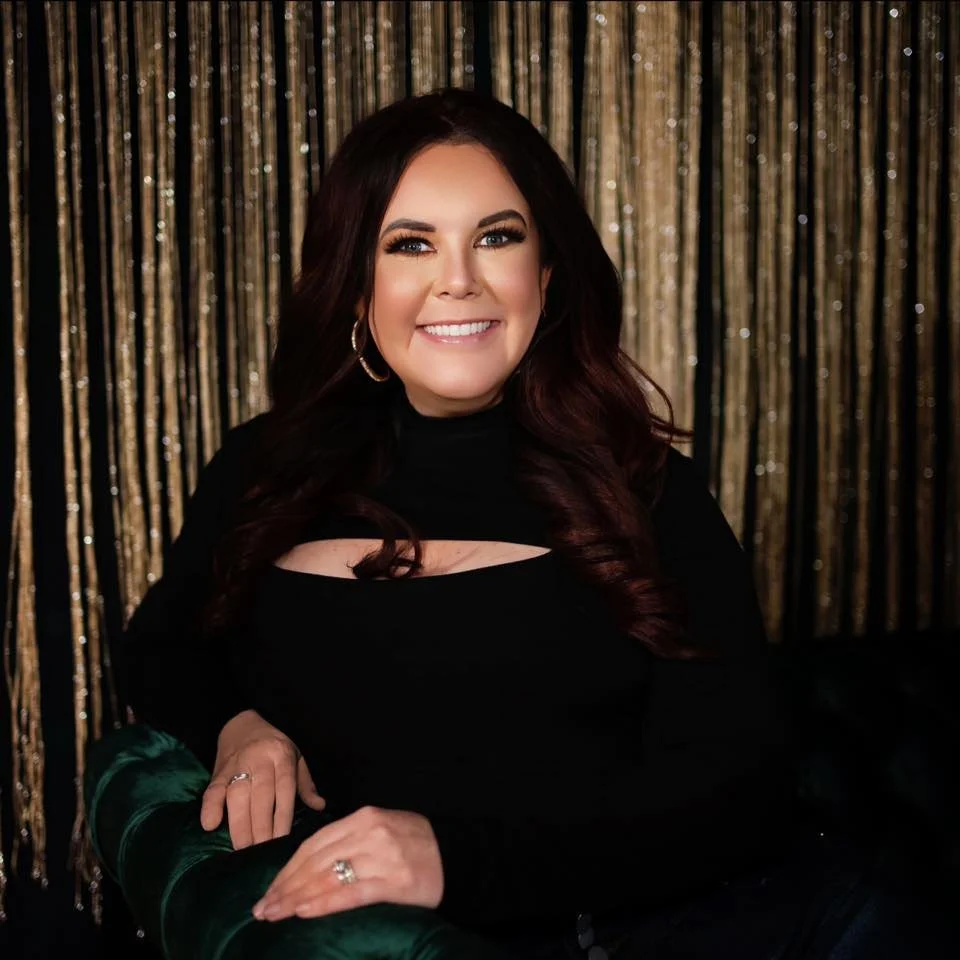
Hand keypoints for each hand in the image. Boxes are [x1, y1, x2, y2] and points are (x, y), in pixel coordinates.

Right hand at [200, 709, 326, 849]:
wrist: (242, 722)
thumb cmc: (274, 745)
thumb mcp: (296, 757)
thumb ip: (305, 784)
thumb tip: (320, 806)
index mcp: (281, 755)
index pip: (283, 788)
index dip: (282, 816)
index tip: (281, 840)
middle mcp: (259, 759)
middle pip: (260, 795)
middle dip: (260, 826)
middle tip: (260, 851)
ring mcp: (237, 764)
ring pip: (237, 795)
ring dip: (239, 823)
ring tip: (242, 848)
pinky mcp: (218, 771)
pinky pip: (213, 789)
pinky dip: (210, 807)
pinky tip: (210, 825)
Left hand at [251, 805, 443, 920]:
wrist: (459, 854)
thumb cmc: (416, 844)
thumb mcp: (382, 829)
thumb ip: (350, 840)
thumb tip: (309, 865)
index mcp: (364, 817)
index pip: (314, 844)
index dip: (287, 869)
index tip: (269, 889)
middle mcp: (369, 833)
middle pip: (315, 861)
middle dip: (285, 887)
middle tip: (262, 909)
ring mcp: (382, 856)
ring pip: (327, 877)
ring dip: (296, 898)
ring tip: (275, 915)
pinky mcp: (394, 881)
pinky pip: (351, 893)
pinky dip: (324, 903)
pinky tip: (304, 913)